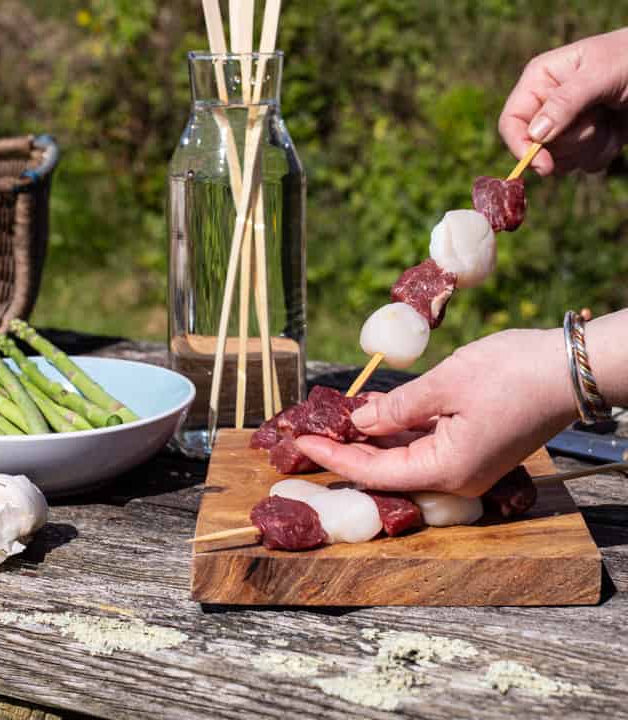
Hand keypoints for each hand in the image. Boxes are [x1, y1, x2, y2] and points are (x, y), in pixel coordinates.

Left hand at [295, 329, 576, 496]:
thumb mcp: (443, 385)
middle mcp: (455, 478)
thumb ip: (396, 408)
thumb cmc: (511, 374)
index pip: (374, 472)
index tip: (302, 444)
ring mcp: (466, 466)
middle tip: (311, 435)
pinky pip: (424, 446)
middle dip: (348, 452)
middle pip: (386, 471)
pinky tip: (374, 412)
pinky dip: (397, 431)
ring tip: (336, 421)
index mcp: (447, 470)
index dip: (334, 458)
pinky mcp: (473, 449)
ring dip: (371, 439)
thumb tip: (360, 421)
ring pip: (404, 458)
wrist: (570, 368)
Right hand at [499, 28, 627, 174]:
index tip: (543, 165)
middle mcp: (545, 106)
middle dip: (570, 141)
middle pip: (536, 147)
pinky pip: (580, 164)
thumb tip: (534, 135)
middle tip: (597, 118)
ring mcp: (564, 126)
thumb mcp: (599, 75)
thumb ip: (565, 102)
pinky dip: (602, 152)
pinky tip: (614, 129)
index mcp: (539, 81)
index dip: (520, 146)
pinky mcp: (583, 142)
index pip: (511, 122)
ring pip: (559, 159)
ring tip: (608, 119)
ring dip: (588, 146)